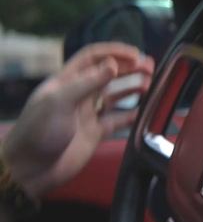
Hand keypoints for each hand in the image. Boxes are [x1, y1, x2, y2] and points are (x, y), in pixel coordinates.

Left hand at [1, 42, 153, 197]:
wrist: (31, 169)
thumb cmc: (38, 132)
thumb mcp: (60, 101)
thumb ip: (88, 82)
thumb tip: (113, 64)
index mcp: (67, 81)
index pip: (93, 57)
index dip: (114, 52)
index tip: (135, 54)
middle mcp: (79, 94)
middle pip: (108, 74)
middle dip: (129, 68)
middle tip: (150, 67)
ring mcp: (88, 114)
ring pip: (116, 95)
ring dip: (133, 88)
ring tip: (151, 85)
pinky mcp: (96, 133)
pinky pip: (119, 120)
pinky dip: (133, 115)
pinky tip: (145, 111)